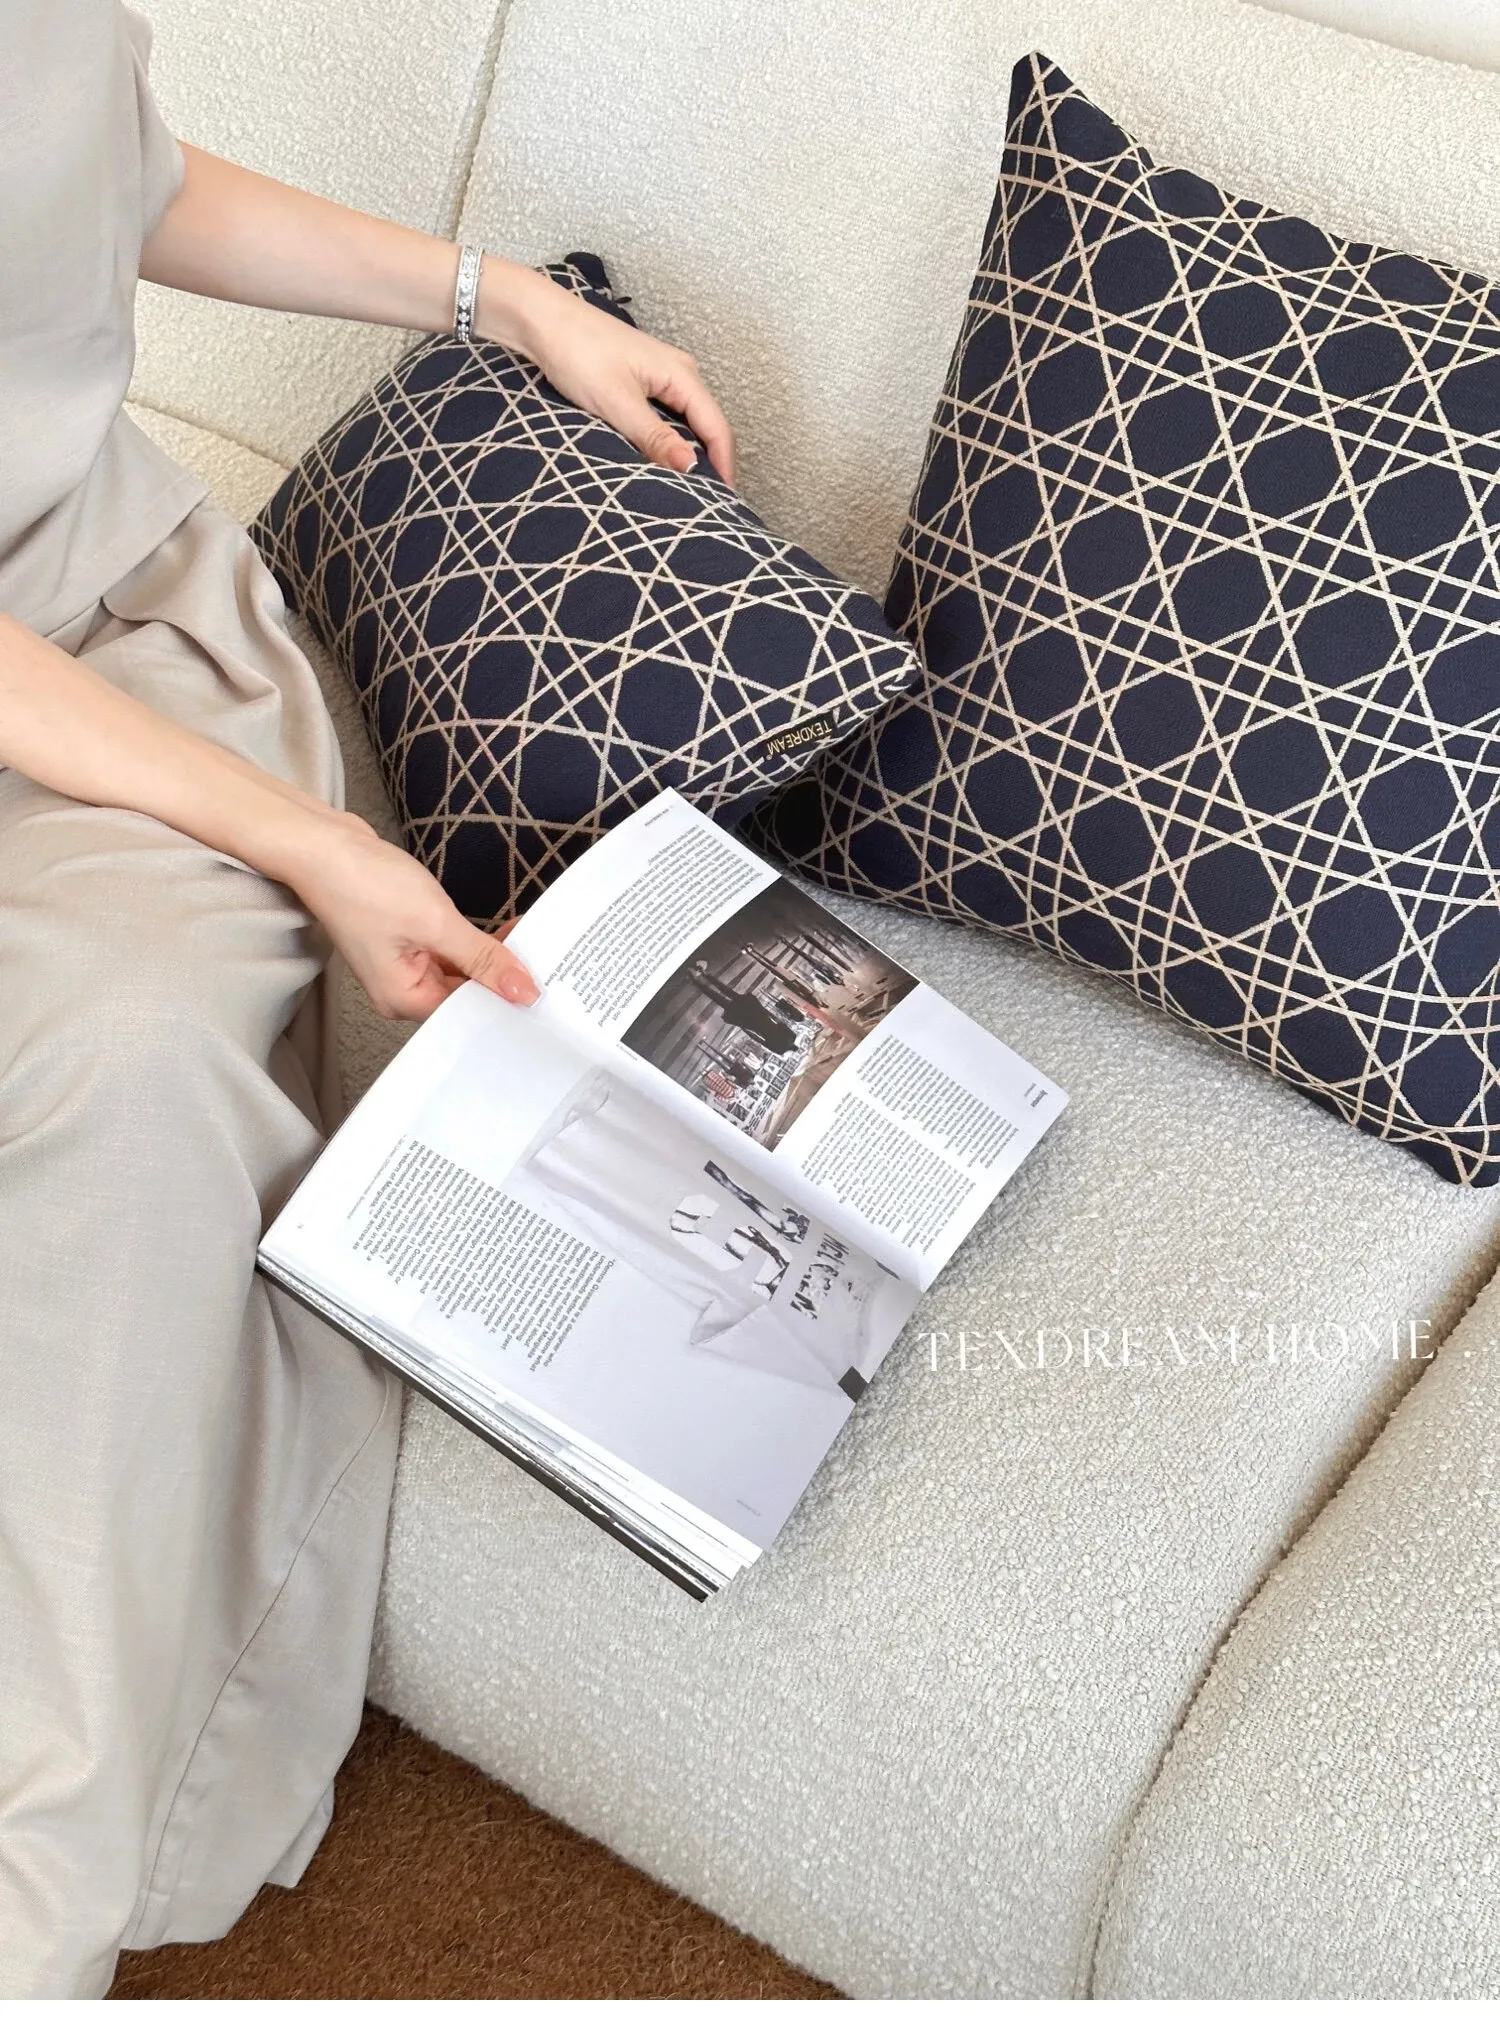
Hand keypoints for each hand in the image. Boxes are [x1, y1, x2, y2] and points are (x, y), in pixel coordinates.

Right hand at [286, 812, 539, 1021]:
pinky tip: (506, 931)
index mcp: (403, 1000)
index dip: (507, 1002)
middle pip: (466, 994)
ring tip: (537, 944)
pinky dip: (475, 941)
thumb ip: (482, 959)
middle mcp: (403, 989)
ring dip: (492, 956)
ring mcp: (403, 962)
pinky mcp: (407, 938)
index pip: (468, 1014)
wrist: (321, 843)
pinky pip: (451, 948)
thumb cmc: (363, 884)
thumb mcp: (436, 924)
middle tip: (552, 965)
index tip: (548, 991)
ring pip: (461, 969)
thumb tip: (523, 991)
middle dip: (504, 977)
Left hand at [480, 262, 736, 485]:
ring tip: (687, 488)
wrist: (541, 320)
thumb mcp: (617, 402)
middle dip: (711, 462)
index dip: (724, 465)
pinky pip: (668, 417)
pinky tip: (659, 459)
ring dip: (688, 453)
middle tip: (708, 501)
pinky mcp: (642, 380)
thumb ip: (655, 437)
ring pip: (687, 423)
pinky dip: (668, 440)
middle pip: (707, 426)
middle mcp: (679, 372)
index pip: (717, 427)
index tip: (724, 500)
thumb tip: (690, 466)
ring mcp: (661, 375)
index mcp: (682, 374)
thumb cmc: (577, 351)